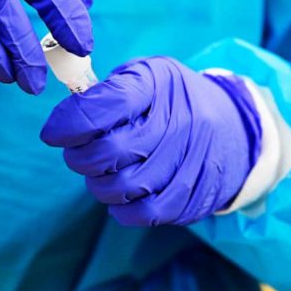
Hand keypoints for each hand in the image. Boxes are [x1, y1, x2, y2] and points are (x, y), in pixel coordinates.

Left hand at [40, 57, 260, 225]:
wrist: (236, 126)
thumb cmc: (172, 100)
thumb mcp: (144, 77)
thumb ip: (104, 93)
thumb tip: (63, 123)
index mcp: (156, 85)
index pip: (101, 108)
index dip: (68, 124)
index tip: (54, 133)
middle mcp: (178, 122)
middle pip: (108, 152)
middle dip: (79, 157)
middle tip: (78, 153)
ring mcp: (189, 161)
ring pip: (121, 187)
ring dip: (98, 185)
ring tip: (102, 173)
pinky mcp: (194, 195)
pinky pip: (144, 214)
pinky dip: (122, 210)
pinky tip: (121, 196)